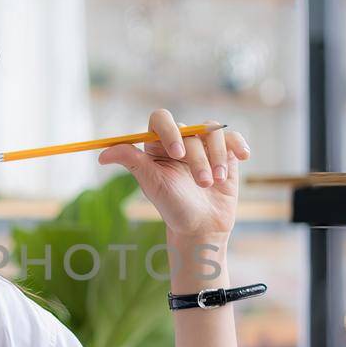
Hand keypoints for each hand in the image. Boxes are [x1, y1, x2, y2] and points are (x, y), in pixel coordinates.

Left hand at [95, 109, 250, 240]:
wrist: (202, 227)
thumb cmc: (172, 206)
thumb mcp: (151, 184)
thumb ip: (130, 162)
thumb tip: (102, 155)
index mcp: (158, 144)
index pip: (161, 119)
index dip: (169, 131)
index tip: (177, 154)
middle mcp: (181, 140)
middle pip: (191, 129)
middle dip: (197, 159)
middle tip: (201, 182)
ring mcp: (204, 146)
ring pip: (213, 132)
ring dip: (217, 157)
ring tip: (216, 182)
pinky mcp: (225, 153)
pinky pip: (233, 138)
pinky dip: (238, 144)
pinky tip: (243, 157)